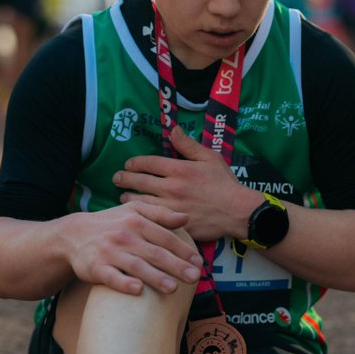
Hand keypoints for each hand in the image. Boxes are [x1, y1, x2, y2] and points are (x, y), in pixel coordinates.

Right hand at [63, 200, 202, 295]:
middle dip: (176, 266)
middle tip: (194, 278)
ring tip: (173, 288)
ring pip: (136, 266)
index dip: (183, 250)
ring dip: (155, 277)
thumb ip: (161, 213)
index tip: (198, 262)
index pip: (165, 237)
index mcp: (136, 222)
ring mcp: (109, 252)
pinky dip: (123, 283)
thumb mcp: (134, 211)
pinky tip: (137, 290)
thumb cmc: (111, 223)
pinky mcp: (95, 268)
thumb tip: (186, 217)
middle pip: (154, 253)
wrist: (73, 235)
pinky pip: (111, 277)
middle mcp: (124, 236)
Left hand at [113, 125, 260, 241]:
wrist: (237, 211)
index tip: (128, 165)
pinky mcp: (174, 224)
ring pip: (140, 202)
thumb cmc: (224, 183)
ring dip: (128, 198)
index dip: (134, 163)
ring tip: (123, 197)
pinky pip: (151, 219)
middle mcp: (171, 188)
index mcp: (179, 169)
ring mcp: (171, 207)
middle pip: (138, 182)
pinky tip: (137, 215)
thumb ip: (188, 144)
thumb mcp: (210, 157)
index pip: (147, 163)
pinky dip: (141, 216)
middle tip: (116, 178)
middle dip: (123, 179)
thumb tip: (173, 129)